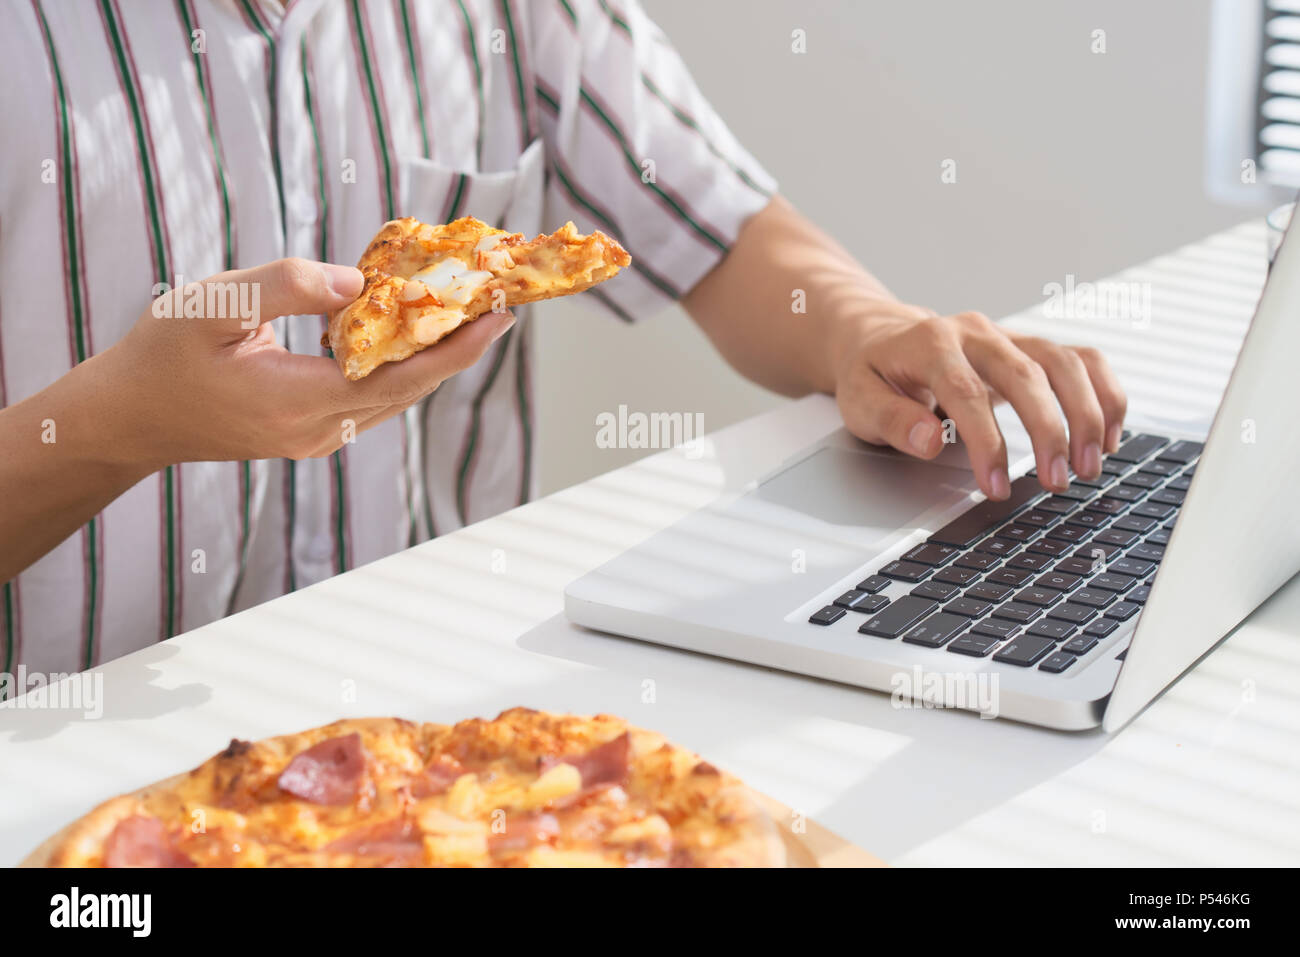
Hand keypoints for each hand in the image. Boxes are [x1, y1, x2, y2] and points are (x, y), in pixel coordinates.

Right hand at [96, 257, 514, 469]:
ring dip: (433, 355)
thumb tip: (360, 284)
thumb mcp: (214, 305)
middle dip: (458, 346)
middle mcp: (320, 431)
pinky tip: (410, 328)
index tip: (500, 316)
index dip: (457, 348)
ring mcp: (318, 438)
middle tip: (497, 300)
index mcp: (300, 402)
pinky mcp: (312, 433)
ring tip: (467, 310)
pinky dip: (399, 364)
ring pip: (395, 396)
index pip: (402, 377)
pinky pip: (372, 398)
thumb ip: (289, 288)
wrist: (131, 417)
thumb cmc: (163, 354)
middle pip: (410, 388)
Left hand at [831, 305, 1125, 499]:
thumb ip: (892, 420)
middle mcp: (976, 333)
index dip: (986, 441)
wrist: (882, 339)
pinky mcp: (1031, 347)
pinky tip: (1109, 434)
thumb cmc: (874, 375)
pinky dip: (1104, 393)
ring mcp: (1009, 336)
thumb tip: (929, 439)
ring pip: (1064, 362)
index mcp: (930, 344)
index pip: (966, 392)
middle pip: (1026, 374)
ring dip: (1086, 414)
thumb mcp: (859, 401)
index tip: (996, 486)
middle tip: (1058, 482)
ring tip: (1089, 466)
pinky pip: (1082, 359)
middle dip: (1049, 430)